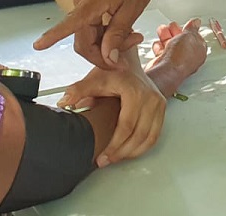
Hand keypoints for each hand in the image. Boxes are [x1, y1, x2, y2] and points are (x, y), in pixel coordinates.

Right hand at [34, 0, 156, 69]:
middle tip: (127, 54)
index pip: (68, 25)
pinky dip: (108, 33)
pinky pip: (94, 26)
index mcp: (91, 3)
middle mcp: (83, 3)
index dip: (53, 37)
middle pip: (85, 41)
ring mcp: (86, 3)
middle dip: (104, 53)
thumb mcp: (132, 10)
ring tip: (135, 37)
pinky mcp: (91, 3)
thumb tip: (106, 57)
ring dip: (109, 43)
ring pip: (91, 35)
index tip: (37, 45)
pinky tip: (127, 30)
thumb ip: (117, 34)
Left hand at [57, 36, 165, 166]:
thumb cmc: (112, 73)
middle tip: (106, 161)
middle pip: (139, 135)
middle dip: (122, 153)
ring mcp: (158, 103)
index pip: (126, 126)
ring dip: (132, 153)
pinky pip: (155, 134)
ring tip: (115, 159)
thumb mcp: (95, 79)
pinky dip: (143, 147)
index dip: (114, 145)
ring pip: (149, 138)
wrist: (129, 63)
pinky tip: (128, 152)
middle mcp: (150, 97)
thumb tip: (64, 103)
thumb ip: (79, 90)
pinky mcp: (162, 108)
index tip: (102, 157)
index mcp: (134, 91)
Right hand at [148, 19, 208, 76]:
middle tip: (172, 25)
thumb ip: (192, 28)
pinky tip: (158, 42)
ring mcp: (175, 61)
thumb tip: (196, 22)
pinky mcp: (163, 63)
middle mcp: (187, 58)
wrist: (166, 71)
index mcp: (199, 52)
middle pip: (181, 41)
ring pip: (170, 45)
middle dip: (176, 31)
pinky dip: (159, 46)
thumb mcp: (189, 36)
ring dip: (166, 36)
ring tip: (162, 30)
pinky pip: (161, 52)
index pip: (196, 39)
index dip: (191, 30)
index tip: (187, 24)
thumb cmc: (181, 57)